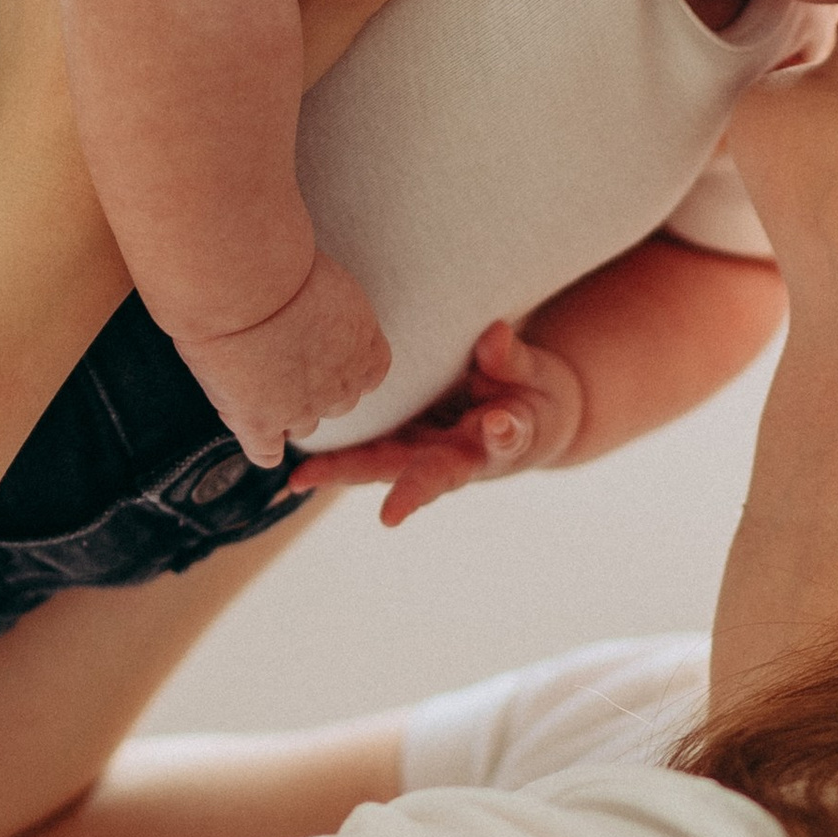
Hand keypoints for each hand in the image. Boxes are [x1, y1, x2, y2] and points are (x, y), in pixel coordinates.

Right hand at [178, 248, 393, 462]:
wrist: (244, 283)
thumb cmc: (280, 264)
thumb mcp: (327, 283)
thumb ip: (330, 312)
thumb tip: (314, 317)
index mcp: (365, 346)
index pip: (368, 375)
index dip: (341, 367)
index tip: (317, 351)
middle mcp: (341, 385)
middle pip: (335, 404)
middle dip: (311, 388)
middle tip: (276, 359)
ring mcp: (301, 409)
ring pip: (301, 427)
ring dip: (282, 412)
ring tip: (251, 380)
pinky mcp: (260, 422)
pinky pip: (266, 452)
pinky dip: (259, 443)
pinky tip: (245, 422)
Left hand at [291, 315, 585, 526]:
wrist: (532, 419)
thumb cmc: (535, 398)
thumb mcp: (537, 379)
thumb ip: (513, 361)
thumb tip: (493, 335)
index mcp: (500, 442)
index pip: (503, 438)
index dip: (503, 434)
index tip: (501, 425)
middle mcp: (459, 456)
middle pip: (424, 471)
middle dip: (392, 483)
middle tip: (373, 501)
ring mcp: (432, 453)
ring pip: (386, 464)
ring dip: (345, 471)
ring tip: (300, 479)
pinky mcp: (413, 443)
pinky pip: (374, 451)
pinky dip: (343, 460)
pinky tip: (301, 473)